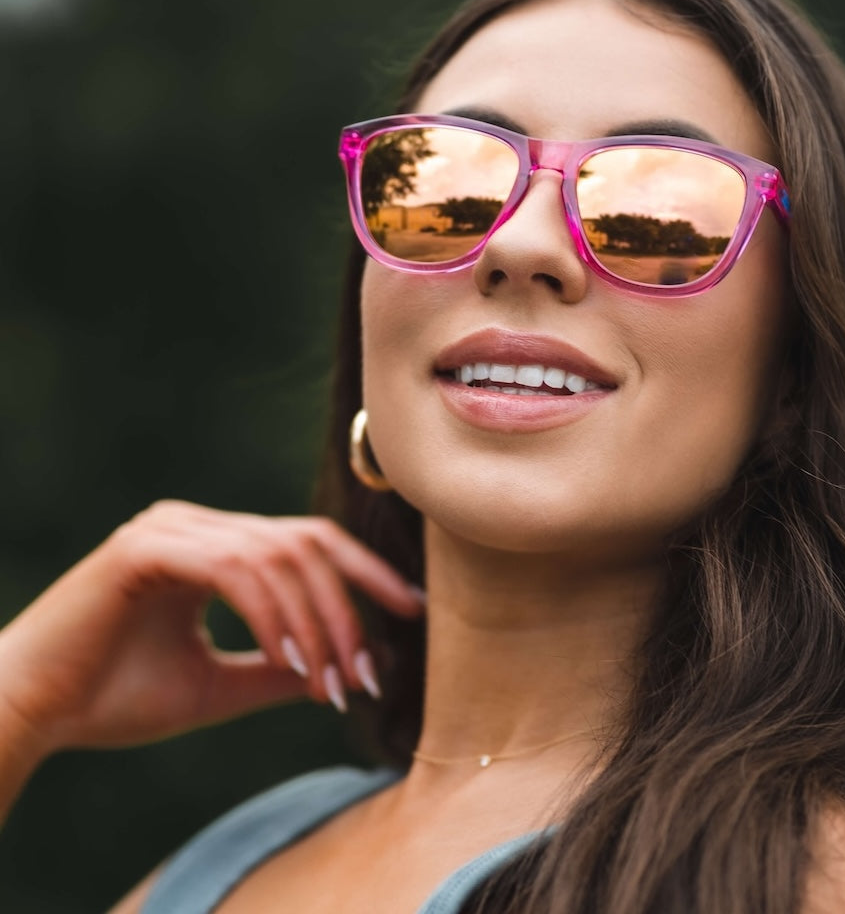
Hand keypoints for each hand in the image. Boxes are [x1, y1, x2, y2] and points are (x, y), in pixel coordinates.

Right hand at [0, 500, 424, 757]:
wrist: (29, 713)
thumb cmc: (113, 698)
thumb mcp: (219, 684)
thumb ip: (280, 670)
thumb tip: (348, 670)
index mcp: (215, 546)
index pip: (309, 541)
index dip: (367, 573)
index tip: (412, 610)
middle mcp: (198, 525)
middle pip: (306, 544)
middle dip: (351, 605)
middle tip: (371, 669)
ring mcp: (172, 528)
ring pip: (279, 557)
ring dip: (318, 622)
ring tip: (334, 681)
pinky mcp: (146, 547)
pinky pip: (236, 571)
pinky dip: (273, 617)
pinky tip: (293, 662)